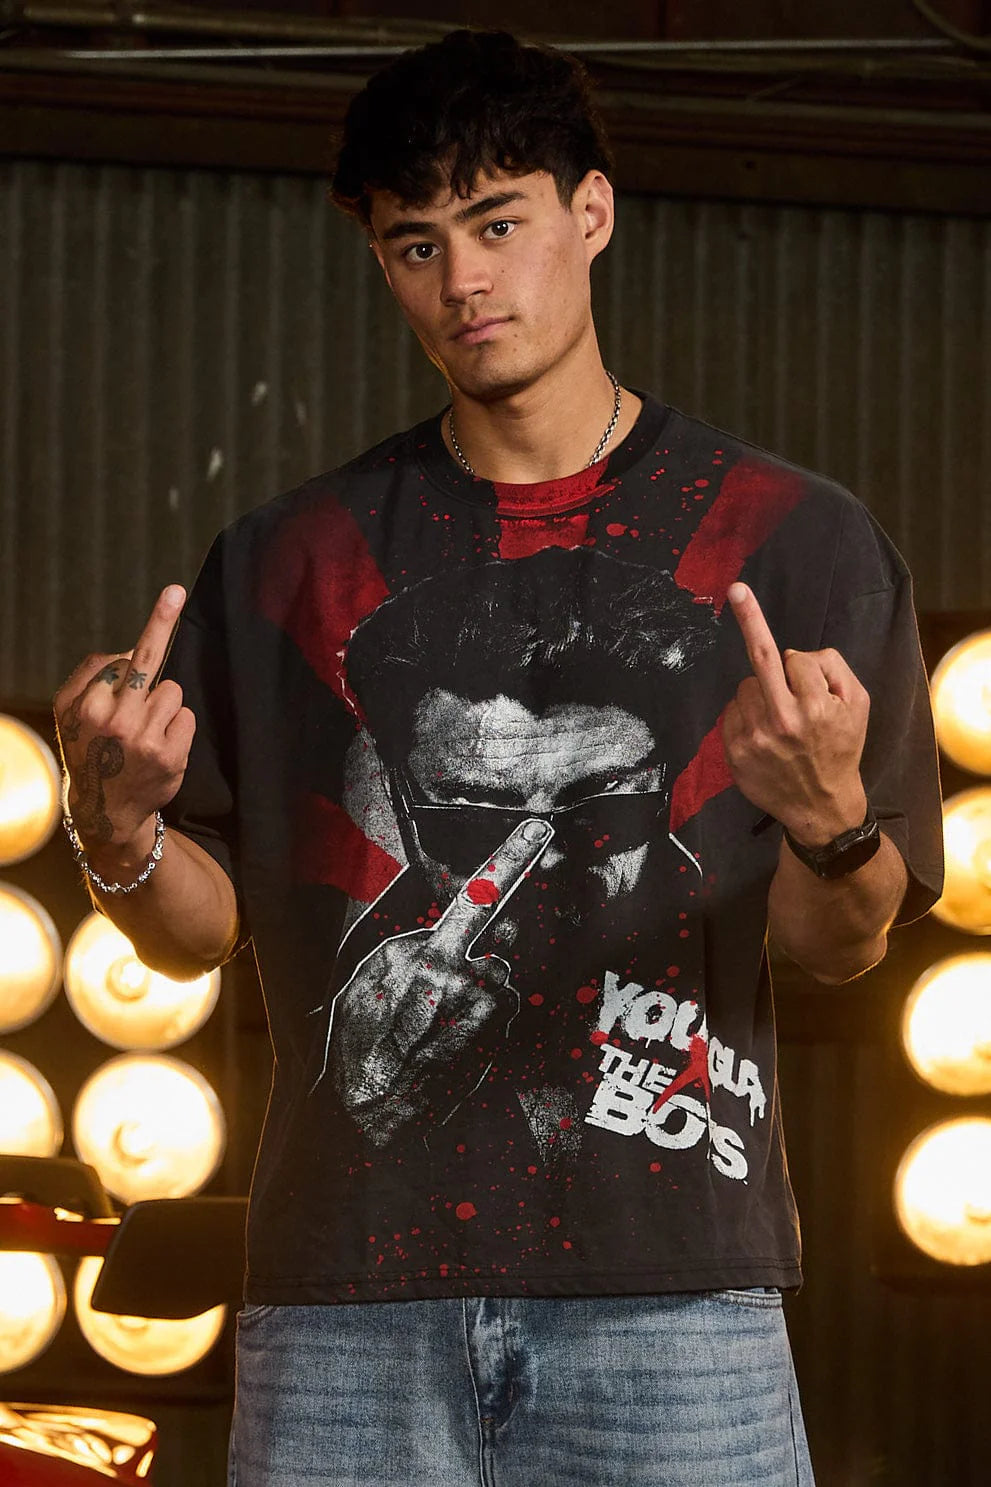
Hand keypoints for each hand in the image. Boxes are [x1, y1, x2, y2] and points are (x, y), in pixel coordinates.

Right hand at [54, 586, 192, 851]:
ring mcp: (143, 739)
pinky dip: (178, 726)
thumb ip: (90, 674)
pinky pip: (186, 717)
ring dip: (164, 705)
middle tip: (175, 591)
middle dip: (162, 622)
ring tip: (144, 731)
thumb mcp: (68, 713)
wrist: (105, 809)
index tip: (173, 593)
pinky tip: (159, 746)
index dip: (149, 634)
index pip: (123, 658)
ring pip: (172, 691)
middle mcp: (112, 721)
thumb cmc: (89, 748)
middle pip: (149, 663)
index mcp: (85, 706)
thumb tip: (130, 649)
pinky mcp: (170, 757)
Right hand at [331, 819, 552, 1144]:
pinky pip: (500, 1015)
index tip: (540, 830)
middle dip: (468, 974)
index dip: (510, 858)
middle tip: (430, 1007)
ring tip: (434, 1036)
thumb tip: (441, 939)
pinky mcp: (499, 1035)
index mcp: (423, 953)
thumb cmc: (359, 1049)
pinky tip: (449, 1050)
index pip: (476, 895)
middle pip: (487, 955)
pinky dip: (482, 1028)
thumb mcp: (361, 984)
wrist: (371, 1118)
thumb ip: (406, 952)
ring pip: (495, 987)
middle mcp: (464, 975)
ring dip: (474, 1005)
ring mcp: (485, 1009)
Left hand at [721, 582, 869, 845]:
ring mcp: (754, 737)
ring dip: (759, 692)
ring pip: (745, 686)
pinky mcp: (734, 752)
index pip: (796, 659)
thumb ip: (833, 670)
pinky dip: (745, 713)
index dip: (802, 666)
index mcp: (814, 707)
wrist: (820, 805)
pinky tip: (762, 732)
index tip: (792, 657)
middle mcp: (781, 721)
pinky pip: (731, 711)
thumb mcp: (858, 706)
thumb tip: (794, 654)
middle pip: (759, 658)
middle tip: (737, 589)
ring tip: (779, 719)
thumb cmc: (841, 749)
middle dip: (749, 618)